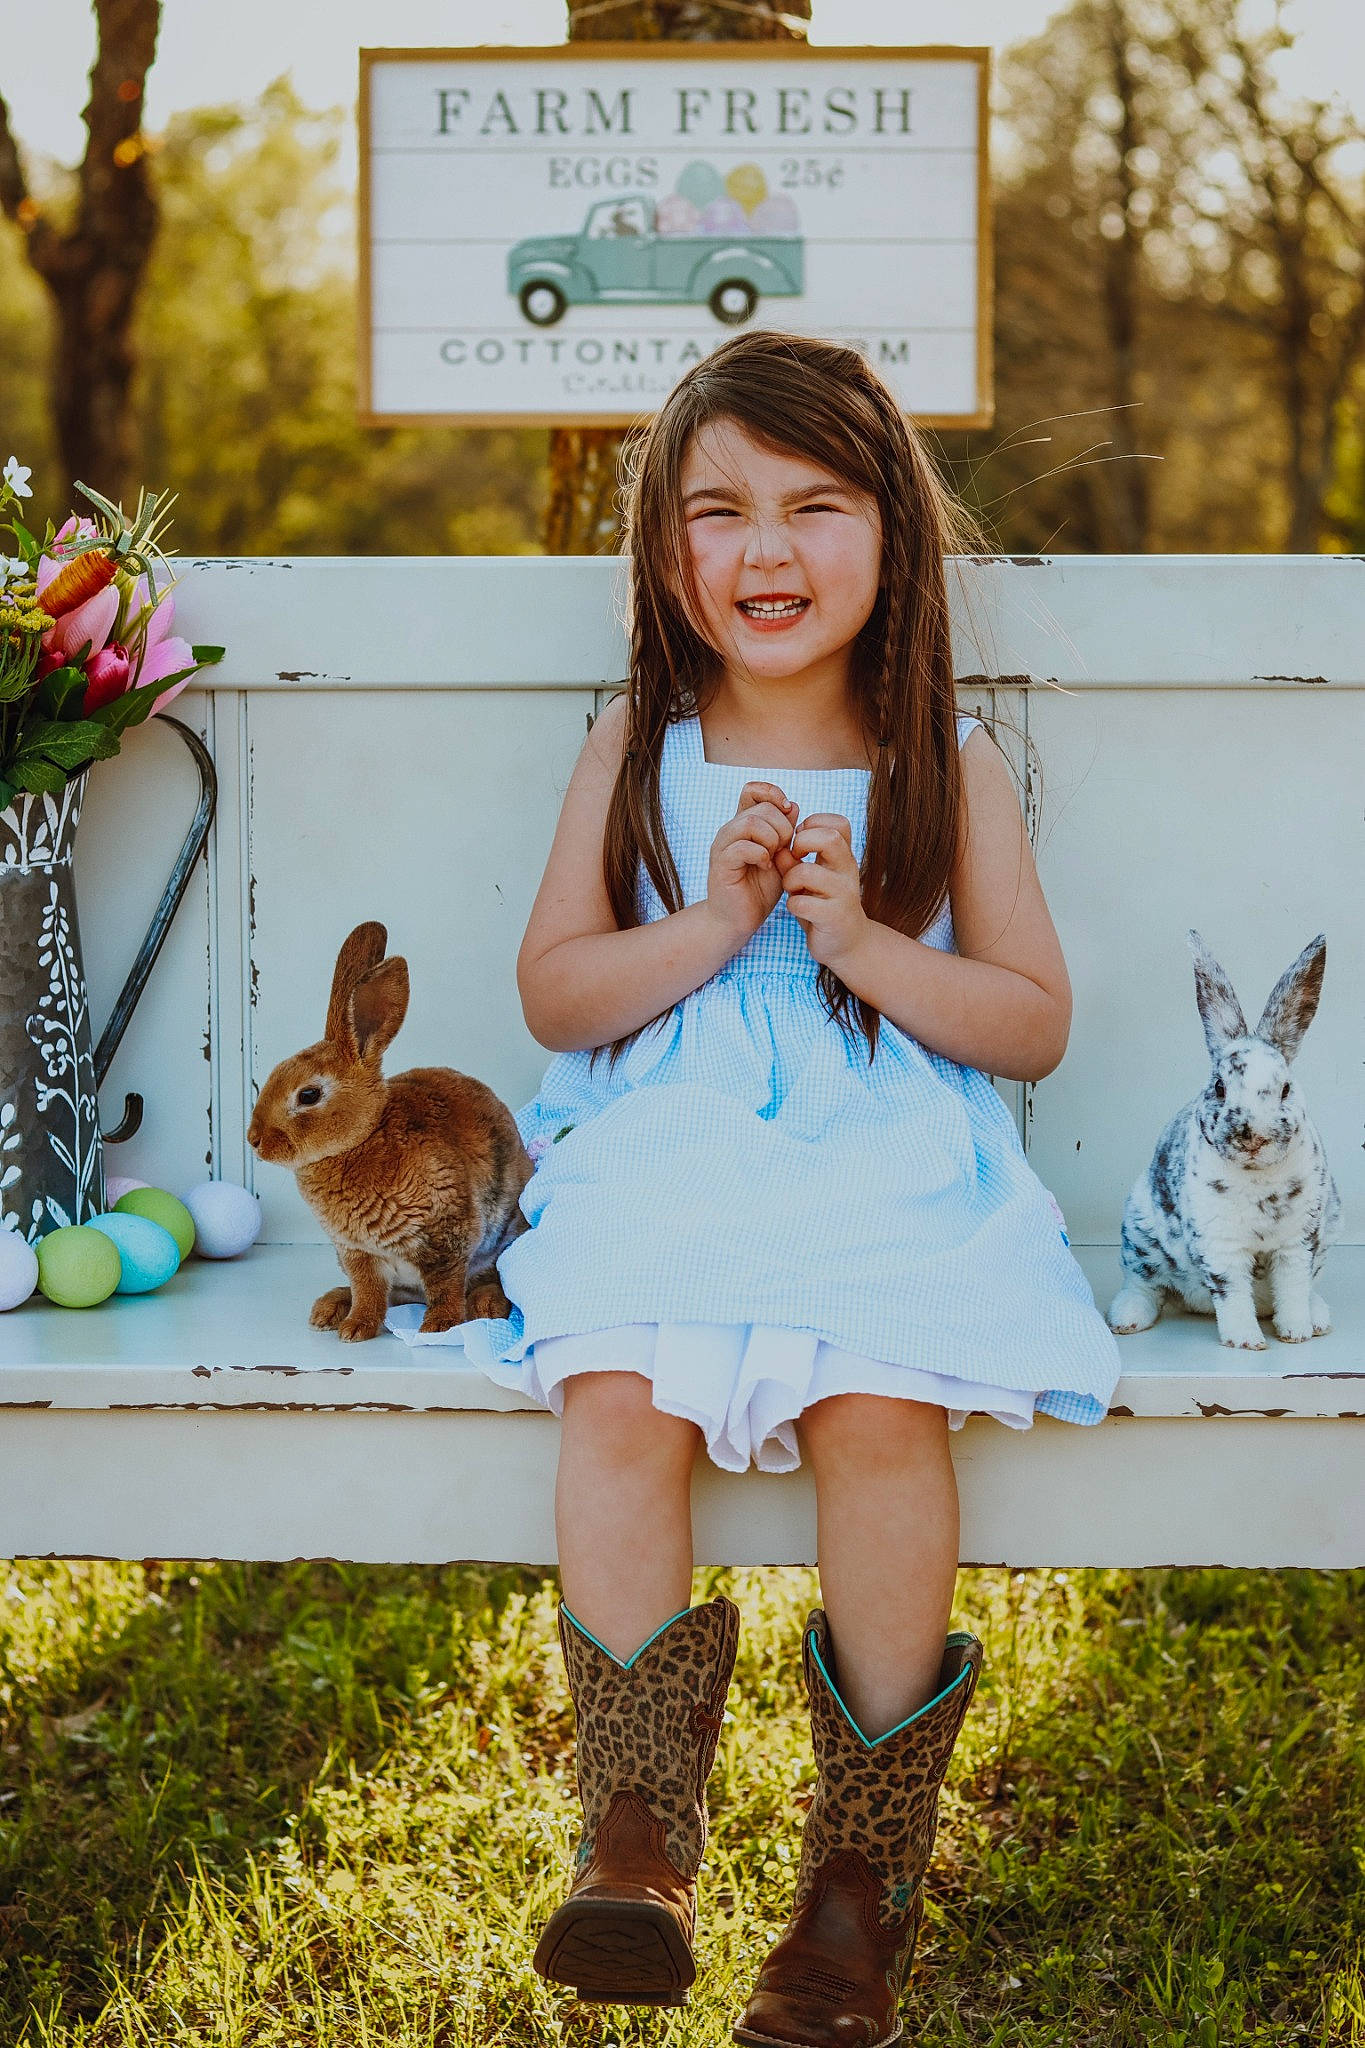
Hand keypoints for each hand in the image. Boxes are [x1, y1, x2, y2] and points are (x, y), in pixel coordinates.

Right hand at [704, 781, 799, 947]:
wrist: (739, 919)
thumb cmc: (760, 888)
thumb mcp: (780, 856)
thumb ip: (785, 831)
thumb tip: (793, 805)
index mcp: (743, 824)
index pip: (753, 789)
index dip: (773, 794)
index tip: (789, 813)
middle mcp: (730, 830)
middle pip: (761, 808)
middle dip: (782, 827)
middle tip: (784, 848)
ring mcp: (723, 846)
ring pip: (751, 823)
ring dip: (772, 839)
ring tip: (775, 858)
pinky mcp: (721, 864)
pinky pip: (743, 847)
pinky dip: (761, 855)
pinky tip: (766, 868)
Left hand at [778, 812, 870, 971]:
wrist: (847, 944)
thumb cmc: (824, 906)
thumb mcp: (809, 880)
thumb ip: (794, 861)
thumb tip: (778, 848)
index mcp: (843, 858)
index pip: (838, 823)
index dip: (813, 824)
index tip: (799, 841)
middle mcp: (848, 871)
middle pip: (830, 837)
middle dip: (802, 843)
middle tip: (794, 859)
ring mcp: (844, 894)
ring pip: (808, 872)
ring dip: (790, 879)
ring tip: (792, 889)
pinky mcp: (834, 917)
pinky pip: (803, 903)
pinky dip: (793, 905)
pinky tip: (796, 909)